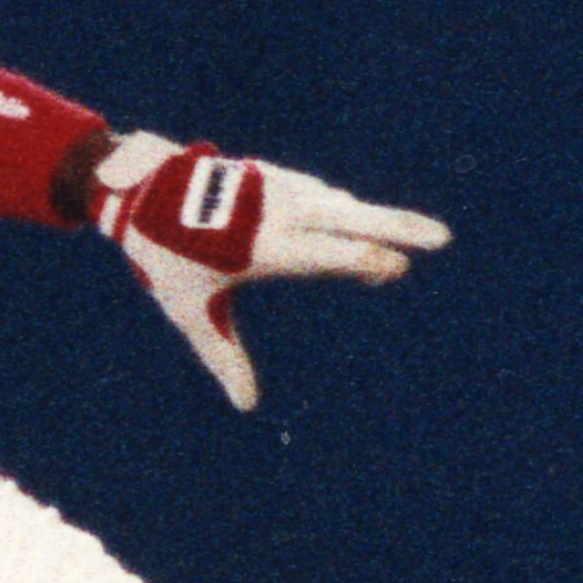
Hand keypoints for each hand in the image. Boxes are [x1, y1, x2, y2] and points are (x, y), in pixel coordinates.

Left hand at [91, 129, 449, 410]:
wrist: (139, 189)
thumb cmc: (165, 256)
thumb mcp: (192, 312)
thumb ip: (223, 356)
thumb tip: (245, 406)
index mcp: (261, 245)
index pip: (325, 253)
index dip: (362, 259)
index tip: (396, 267)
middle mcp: (277, 211)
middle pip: (350, 217)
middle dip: (398, 226)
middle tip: (442, 237)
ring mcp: (280, 188)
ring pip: (340, 204)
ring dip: (378, 218)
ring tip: (416, 234)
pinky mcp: (277, 177)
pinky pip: (322, 196)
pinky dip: (346, 210)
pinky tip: (363, 220)